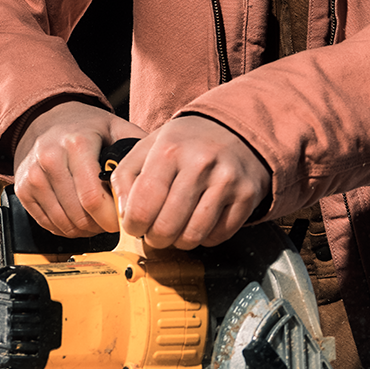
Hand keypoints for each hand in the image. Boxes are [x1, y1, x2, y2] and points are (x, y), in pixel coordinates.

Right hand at [13, 101, 143, 236]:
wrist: (46, 118)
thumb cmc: (86, 127)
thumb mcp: (115, 127)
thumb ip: (138, 145)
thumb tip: (164, 167)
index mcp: (76, 144)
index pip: (92, 198)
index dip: (111, 218)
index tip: (124, 219)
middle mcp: (50, 158)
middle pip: (79, 215)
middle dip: (101, 226)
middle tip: (113, 221)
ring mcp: (33, 175)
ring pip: (63, 223)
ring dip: (85, 230)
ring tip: (98, 219)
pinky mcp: (23, 189)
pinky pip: (47, 224)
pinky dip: (67, 228)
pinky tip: (80, 218)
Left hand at [111, 115, 271, 250]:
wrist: (234, 127)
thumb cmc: (186, 142)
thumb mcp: (149, 146)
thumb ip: (125, 177)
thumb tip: (123, 214)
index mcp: (169, 151)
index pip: (142, 207)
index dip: (133, 225)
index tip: (134, 225)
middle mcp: (200, 164)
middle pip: (167, 227)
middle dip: (155, 238)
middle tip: (155, 231)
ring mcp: (226, 181)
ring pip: (193, 236)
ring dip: (179, 241)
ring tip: (176, 228)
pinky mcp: (247, 195)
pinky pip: (218, 236)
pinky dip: (205, 237)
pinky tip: (200, 220)